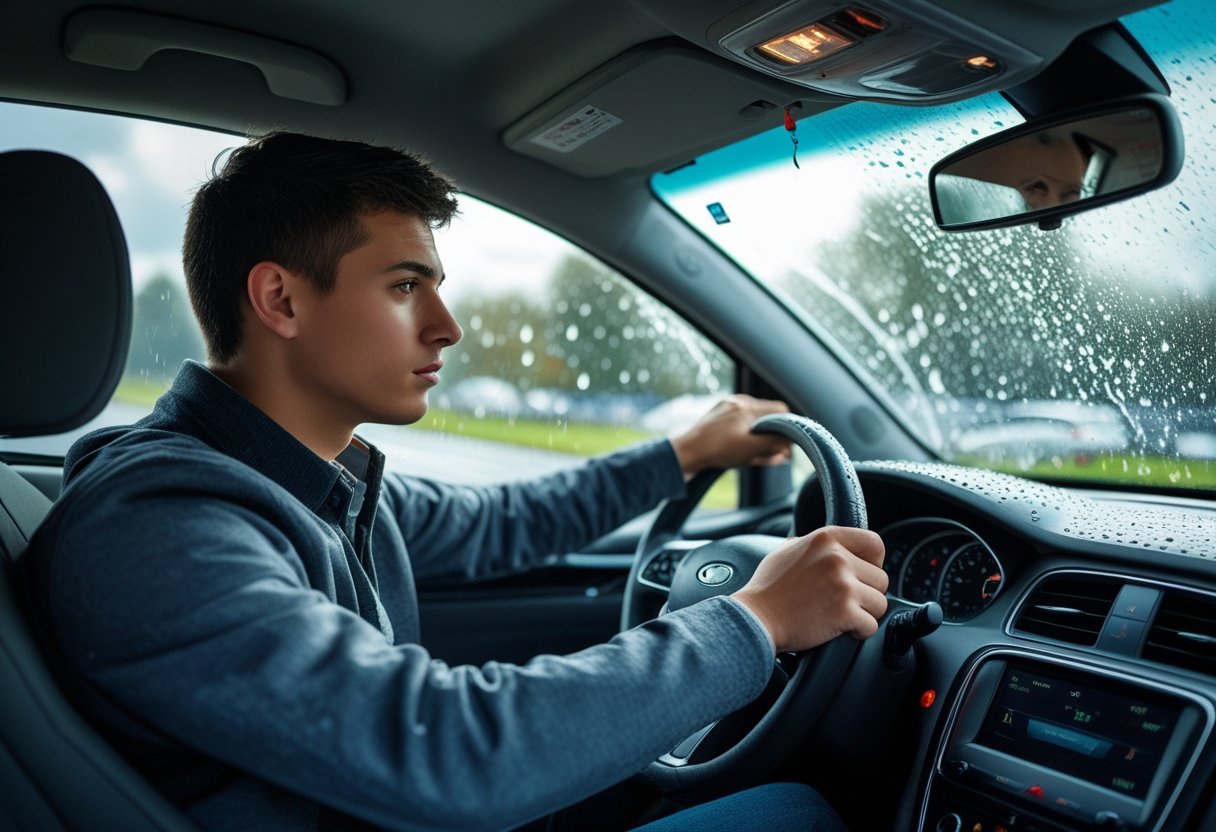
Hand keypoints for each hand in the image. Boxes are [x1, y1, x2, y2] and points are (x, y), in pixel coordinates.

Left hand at [668, 394, 791, 478]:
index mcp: (747, 406)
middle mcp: (737, 403)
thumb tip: (789, 441)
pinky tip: (744, 454)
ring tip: (757, 456)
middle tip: (775, 454)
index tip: (786, 444)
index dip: (787, 427)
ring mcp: (726, 409)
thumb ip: (774, 442)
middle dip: (772, 436)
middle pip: (767, 417)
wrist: (685, 454)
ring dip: (759, 440)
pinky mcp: (717, 418)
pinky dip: (746, 439)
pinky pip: (739, 426)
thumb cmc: (716, 451)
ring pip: (753, 423)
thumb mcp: (751, 449)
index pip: (780, 410)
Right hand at [732, 527, 887, 652]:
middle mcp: (837, 558)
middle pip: (881, 579)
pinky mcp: (844, 612)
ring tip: (842, 615)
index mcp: (826, 539)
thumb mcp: (787, 551)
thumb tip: (833, 546)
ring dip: (865, 613)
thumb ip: (814, 545)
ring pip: (880, 603)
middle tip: (845, 601)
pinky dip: (859, 632)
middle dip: (867, 594)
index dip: (874, 562)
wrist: (755, 618)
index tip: (865, 574)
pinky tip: (841, 629)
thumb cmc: (767, 589)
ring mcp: (843, 585)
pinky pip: (871, 625)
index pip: (874, 544)